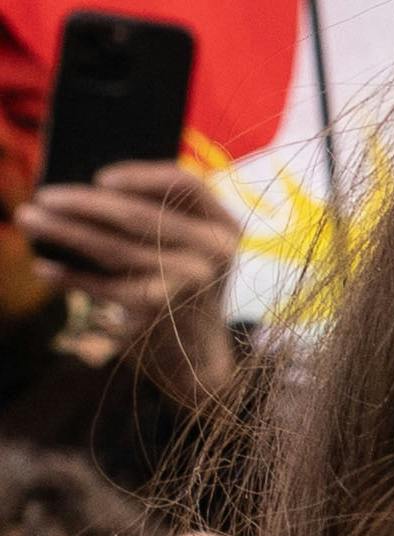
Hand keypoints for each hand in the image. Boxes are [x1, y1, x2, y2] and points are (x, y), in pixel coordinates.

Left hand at [12, 164, 239, 400]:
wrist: (199, 360)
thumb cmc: (181, 292)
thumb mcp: (189, 252)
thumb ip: (160, 219)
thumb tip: (84, 193)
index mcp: (224, 228)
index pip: (185, 184)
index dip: (140, 175)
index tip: (98, 177)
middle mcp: (214, 253)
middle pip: (138, 215)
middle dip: (82, 202)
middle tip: (42, 196)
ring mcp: (189, 282)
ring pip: (113, 248)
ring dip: (62, 232)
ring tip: (28, 220)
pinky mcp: (159, 310)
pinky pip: (103, 286)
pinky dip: (69, 277)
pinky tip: (43, 269)